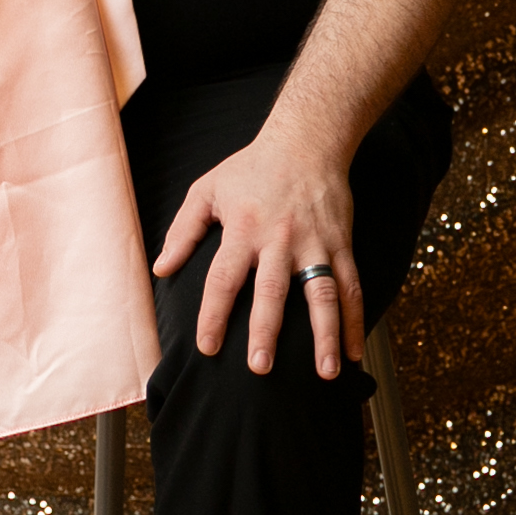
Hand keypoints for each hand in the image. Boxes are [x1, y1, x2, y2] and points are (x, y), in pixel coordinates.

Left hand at [152, 124, 363, 379]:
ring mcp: (314, 242)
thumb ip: (183, 231)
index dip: (214, 313)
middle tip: (260, 368)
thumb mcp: (206, 190)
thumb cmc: (250, 168)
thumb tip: (160, 269)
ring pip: (321, 293)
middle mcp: (279, 238)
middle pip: (272, 290)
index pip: (223, 277)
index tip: (207, 347)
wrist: (306, 141)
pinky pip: (351, 286)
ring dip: (325, 335)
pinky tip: (355, 352)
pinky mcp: (340, 244)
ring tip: (326, 373)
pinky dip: (355, 320)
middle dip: (266, 331)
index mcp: (243, 228)